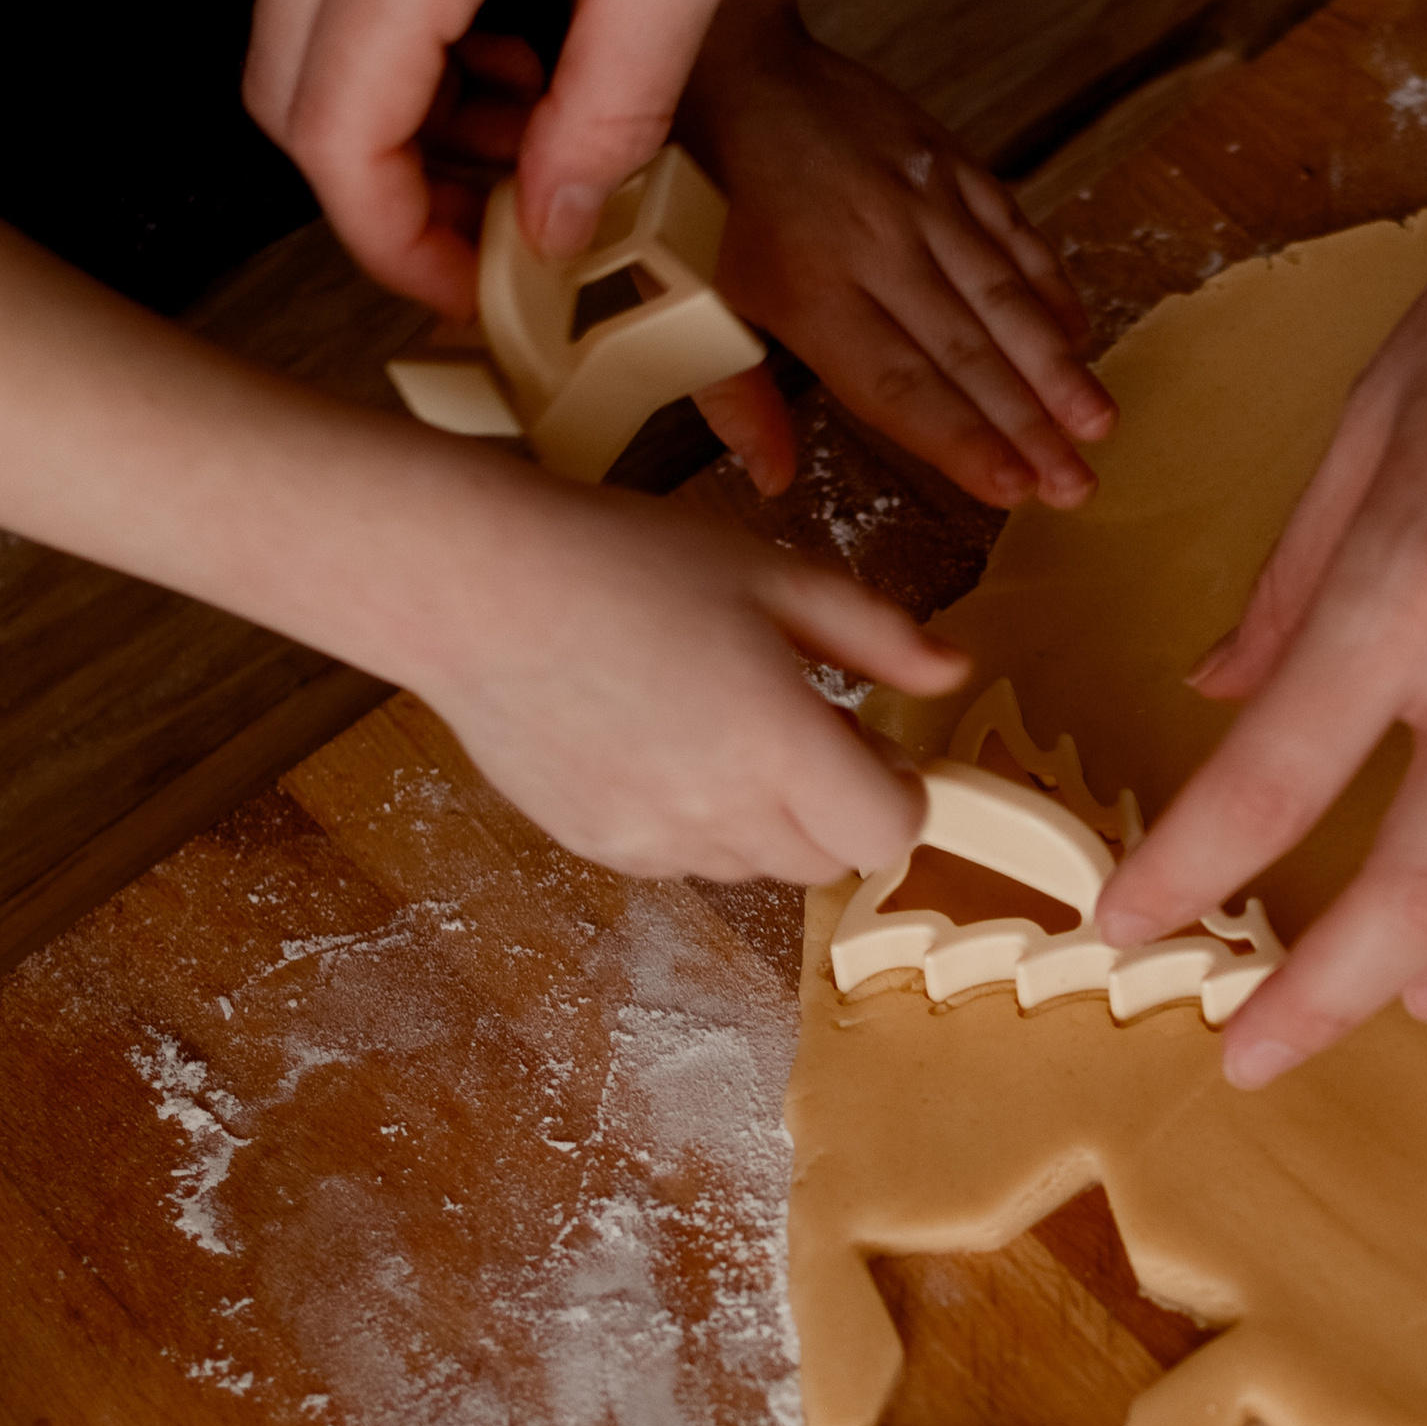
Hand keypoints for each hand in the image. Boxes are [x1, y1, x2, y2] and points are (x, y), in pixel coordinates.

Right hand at [244, 0, 826, 312]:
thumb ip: (610, 111)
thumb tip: (553, 231)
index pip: (333, 136)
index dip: (399, 242)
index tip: (488, 288)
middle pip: (289, 93)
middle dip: (386, 188)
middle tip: (507, 235)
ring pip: (308, 27)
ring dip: (401, 109)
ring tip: (536, 138)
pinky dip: (413, 27)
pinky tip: (525, 42)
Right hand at [408, 470, 961, 885]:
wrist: (473, 586)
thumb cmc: (624, 560)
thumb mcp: (774, 572)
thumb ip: (877, 634)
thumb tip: (953, 671)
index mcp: (777, 743)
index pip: (887, 832)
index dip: (899, 793)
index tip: (877, 746)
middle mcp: (720, 811)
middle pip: (827, 859)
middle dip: (835, 805)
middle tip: (799, 723)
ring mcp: (653, 839)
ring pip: (756, 866)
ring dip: (766, 817)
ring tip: (720, 723)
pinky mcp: (598, 845)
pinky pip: (684, 859)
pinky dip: (696, 821)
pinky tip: (660, 741)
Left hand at [679, 0, 1113, 507]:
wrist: (727, 53)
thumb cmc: (693, 186)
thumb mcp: (686, 292)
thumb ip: (735, 393)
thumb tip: (773, 479)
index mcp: (805, 287)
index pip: (897, 382)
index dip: (959, 440)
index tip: (1013, 488)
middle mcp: (875, 243)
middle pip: (968, 351)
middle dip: (1030, 425)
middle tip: (1077, 485)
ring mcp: (920, 196)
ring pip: (1004, 294)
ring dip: (1057, 365)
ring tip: (1099, 423)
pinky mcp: (946, 159)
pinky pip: (1012, 229)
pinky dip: (1049, 282)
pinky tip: (1078, 333)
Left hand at [1098, 104, 1426, 1079]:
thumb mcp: (1372, 412)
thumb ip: (1298, 578)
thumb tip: (1229, 695)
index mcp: (1405, 582)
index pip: (1266, 786)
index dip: (1180, 880)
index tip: (1123, 928)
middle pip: (1423, 897)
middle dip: (1327, 999)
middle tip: (1262, 1047)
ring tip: (1424, 995)